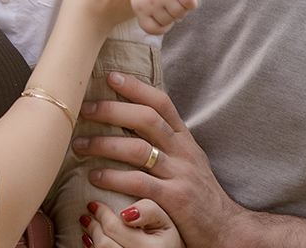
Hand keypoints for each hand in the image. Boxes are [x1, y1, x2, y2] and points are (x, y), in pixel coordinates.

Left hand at [73, 73, 247, 246]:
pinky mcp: (175, 199)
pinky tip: (95, 176)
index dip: (136, 87)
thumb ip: (163, 141)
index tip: (111, 76)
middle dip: (111, 110)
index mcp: (184, 139)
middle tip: (83, 109)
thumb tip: (128, 119)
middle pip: (146, 119)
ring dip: (103, 144)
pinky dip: (113, 177)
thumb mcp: (186, 160)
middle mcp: (183, 152)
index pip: (161, 103)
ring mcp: (180, 175)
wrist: (227, 229)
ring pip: (138, 149)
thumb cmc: (198, 193)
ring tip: (78, 144)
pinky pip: (139, 182)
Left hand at [81, 200, 183, 247]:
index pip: (114, 228)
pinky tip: (92, 240)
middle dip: (94, 225)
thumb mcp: (164, 220)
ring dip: (91, 236)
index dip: (101, 213)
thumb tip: (125, 214)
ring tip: (89, 224)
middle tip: (90, 213)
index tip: (94, 204)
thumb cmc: (165, 236)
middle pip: (103, 243)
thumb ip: (148, 210)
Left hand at [129, 0, 196, 35]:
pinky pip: (190, 4)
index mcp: (139, 7)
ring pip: (180, 14)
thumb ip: (148, 18)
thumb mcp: (141, 3)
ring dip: (181, 9)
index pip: (152, 29)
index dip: (161, 29)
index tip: (164, 22)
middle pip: (167, 22)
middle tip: (167, 4)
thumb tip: (166, 27)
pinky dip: (191, 3)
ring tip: (175, 0)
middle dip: (170, 15)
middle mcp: (151, 1)